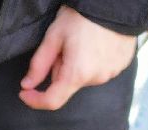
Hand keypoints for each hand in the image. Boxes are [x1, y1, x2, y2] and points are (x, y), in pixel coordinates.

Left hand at [20, 7, 138, 110]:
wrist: (113, 3)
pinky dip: (93, 62)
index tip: (26, 93)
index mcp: (78, 73)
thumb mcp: (54, 36)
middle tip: (64, 47)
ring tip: (82, 42)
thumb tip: (28, 84)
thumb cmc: (82, 16)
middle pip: (68, 84)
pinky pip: (100, 70)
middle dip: (60, 69)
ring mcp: (112, 72)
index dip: (35, 100)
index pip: (53, 101)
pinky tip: (95, 44)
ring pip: (84, 77)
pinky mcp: (121, 65)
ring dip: (78, 66)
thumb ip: (39, 64)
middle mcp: (97, 78)